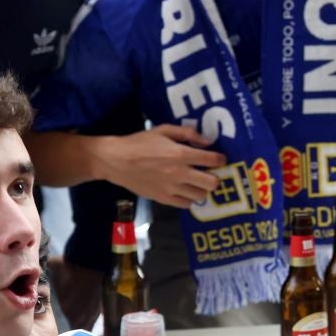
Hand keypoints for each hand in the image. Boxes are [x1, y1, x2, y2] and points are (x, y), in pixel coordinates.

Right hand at [108, 125, 225, 207]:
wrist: (115, 160)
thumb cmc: (140, 143)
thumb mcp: (164, 130)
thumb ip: (188, 133)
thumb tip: (208, 142)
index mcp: (181, 154)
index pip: (213, 160)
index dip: (220, 159)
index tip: (219, 159)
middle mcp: (179, 173)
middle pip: (212, 183)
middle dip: (215, 177)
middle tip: (209, 173)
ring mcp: (171, 188)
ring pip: (200, 196)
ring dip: (201, 189)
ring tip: (196, 182)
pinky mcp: (162, 198)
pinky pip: (185, 205)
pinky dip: (188, 199)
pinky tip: (184, 190)